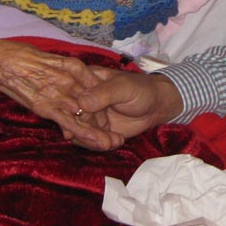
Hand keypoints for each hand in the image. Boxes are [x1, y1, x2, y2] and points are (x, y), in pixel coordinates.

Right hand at [68, 67, 184, 150]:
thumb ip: (103, 94)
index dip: (68, 112)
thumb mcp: (123, 88)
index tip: (73, 126)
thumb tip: (81, 102)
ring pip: (78, 131)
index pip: (67, 96)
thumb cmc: (141, 89)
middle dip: (82, 132)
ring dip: (92, 141)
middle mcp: (83, 98)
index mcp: (85, 80)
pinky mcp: (97, 129)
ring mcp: (90, 114)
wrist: (157, 105)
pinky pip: (89, 140)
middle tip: (100, 140)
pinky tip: (118, 141)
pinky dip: (100, 144)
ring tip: (111, 142)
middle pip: (70, 117)